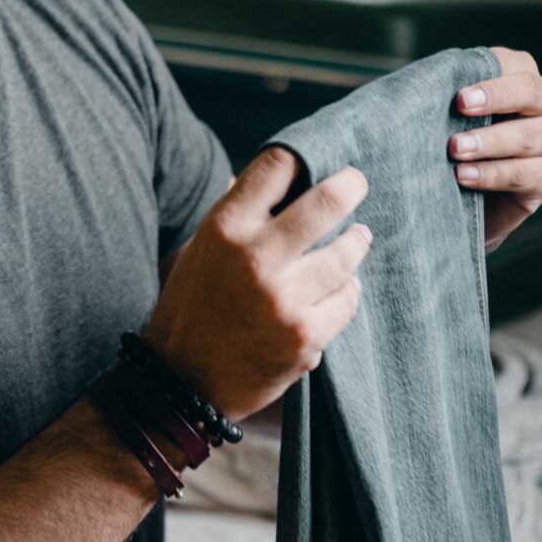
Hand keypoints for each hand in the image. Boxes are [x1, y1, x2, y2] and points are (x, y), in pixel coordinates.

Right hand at [143, 151, 371, 420]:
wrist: (183, 383)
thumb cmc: (192, 308)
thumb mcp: (201, 249)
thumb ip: (238, 212)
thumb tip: (279, 174)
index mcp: (224, 227)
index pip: (277, 165)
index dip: (302, 157)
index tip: (317, 162)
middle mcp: (254, 257)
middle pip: (327, 201)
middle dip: (351, 186)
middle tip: (358, 183)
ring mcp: (282, 299)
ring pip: (347, 253)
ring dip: (356, 242)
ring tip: (358, 238)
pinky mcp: (305, 336)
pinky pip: (348, 299)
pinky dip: (347, 292)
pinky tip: (342, 289)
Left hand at [450, 46, 541, 252]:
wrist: (456, 199)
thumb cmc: (446, 144)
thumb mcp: (443, 116)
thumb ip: (440, 94)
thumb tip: (417, 83)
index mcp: (518, 80)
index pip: (516, 66)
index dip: (490, 80)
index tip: (459, 97)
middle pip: (533, 93)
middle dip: (497, 98)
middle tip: (460, 109)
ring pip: (531, 136)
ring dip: (491, 142)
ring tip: (455, 151)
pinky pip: (529, 173)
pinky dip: (494, 174)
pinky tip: (465, 177)